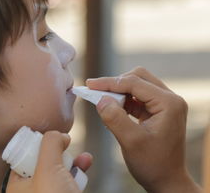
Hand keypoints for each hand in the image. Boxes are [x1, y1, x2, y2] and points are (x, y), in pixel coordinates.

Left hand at [5, 131, 91, 192]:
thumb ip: (50, 144)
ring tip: (84, 158)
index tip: (51, 138)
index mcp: (18, 186)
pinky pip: (69, 185)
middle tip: (68, 147)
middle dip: (59, 153)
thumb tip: (58, 134)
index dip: (38, 144)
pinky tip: (86, 167)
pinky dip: (78, 175)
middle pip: (43, 164)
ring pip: (59, 174)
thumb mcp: (48, 168)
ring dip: (72, 162)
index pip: (23, 157)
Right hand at [87, 67, 201, 192]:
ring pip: (137, 85)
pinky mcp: (158, 110)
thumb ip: (115, 118)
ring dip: (118, 91)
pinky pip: (137, 96)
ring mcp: (165, 104)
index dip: (109, 82)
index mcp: (168, 103)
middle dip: (115, 83)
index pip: (134, 82)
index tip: (89, 85)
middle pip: (138, 77)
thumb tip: (101, 99)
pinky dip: (122, 100)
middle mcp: (170, 99)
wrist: (166, 181)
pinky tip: (111, 110)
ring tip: (102, 102)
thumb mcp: (131, 141)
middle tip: (94, 91)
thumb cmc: (153, 164)